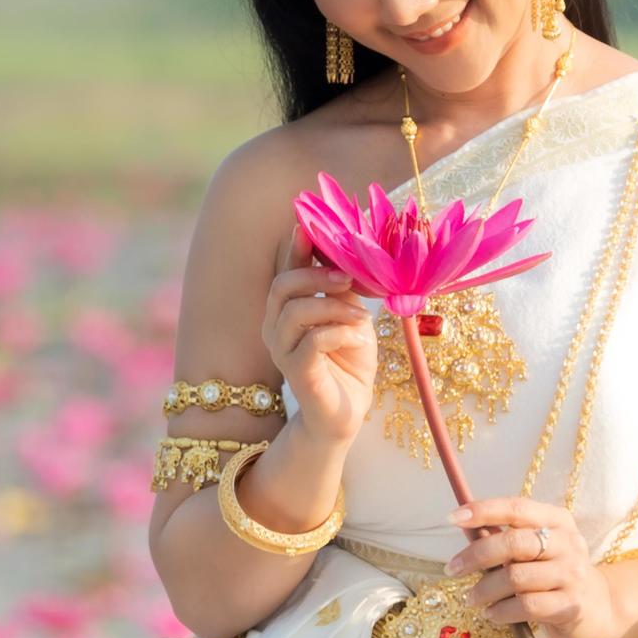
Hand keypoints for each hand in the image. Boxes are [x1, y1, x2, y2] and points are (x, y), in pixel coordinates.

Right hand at [264, 220, 375, 447]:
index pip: (285, 270)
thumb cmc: (348, 363)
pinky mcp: (296, 373)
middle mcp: (275, 328)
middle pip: (281, 286)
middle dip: (315, 274)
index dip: (295, 247)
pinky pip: (312, 341)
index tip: (309, 224)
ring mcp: (282, 351)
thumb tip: (349, 251)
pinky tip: (358, 338)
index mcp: (287, 310)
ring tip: (361, 317)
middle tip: (348, 277)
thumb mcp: (350, 317)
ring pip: (295, 311)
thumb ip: (343, 289)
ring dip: (334, 306)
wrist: (346, 412)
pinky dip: (339, 333)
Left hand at [445, 498, 620, 637]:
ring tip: (473, 599)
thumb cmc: (556, 574)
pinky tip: (492, 614)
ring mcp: (572, 574)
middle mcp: (568, 543)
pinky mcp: (571, 605)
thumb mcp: (539, 550)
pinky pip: (526, 606)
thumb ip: (509, 539)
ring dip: (485, 590)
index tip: (453, 518)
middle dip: (476, 556)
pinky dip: (501, 612)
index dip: (484, 510)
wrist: (599, 608)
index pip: (517, 508)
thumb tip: (466, 530)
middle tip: (452, 569)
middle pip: (513, 543)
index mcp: (557, 521)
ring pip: (515, 578)